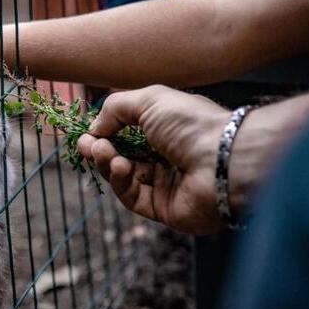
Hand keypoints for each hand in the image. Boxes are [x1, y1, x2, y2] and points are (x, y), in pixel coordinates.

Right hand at [77, 85, 229, 234]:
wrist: (222, 161)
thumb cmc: (192, 124)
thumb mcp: (150, 100)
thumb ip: (116, 108)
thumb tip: (94, 127)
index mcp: (168, 128)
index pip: (128, 132)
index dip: (105, 132)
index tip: (86, 131)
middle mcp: (166, 156)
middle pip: (121, 155)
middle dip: (99, 149)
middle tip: (86, 145)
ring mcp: (164, 184)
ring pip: (123, 177)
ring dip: (107, 163)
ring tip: (103, 152)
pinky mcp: (162, 208)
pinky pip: (131, 197)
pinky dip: (120, 180)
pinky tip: (119, 166)